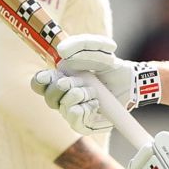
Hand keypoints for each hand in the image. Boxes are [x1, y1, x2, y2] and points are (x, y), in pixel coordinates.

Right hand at [30, 34, 152, 134]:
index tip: (49, 76)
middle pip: (50, 98)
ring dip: (78, 97)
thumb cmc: (110, 65)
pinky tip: (96, 104)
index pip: (38, 84)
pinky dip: (85, 110)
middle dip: (63, 89)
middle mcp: (64, 97)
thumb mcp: (97, 48)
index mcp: (60, 79)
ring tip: (94, 92)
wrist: (130, 81)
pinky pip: (76, 123)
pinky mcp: (87, 124)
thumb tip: (60, 52)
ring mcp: (74, 112)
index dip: (40, 81)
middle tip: (79, 82)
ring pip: (64, 110)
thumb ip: (79, 44)